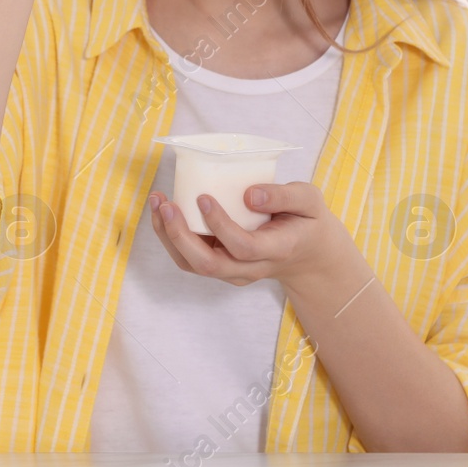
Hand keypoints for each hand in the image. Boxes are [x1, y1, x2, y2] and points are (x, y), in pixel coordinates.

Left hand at [147, 182, 356, 290]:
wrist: (308, 255)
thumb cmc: (307, 222)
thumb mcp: (310, 201)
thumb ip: (285, 196)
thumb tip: (249, 194)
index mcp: (276, 250)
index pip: (243, 247)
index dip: (220, 226)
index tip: (203, 197)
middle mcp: (251, 268)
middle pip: (209, 264)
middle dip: (180, 236)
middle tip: (166, 203)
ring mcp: (234, 272)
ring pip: (193, 265)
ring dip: (168, 237)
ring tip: (157, 203)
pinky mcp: (221, 267)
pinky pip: (190, 260)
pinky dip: (171, 238)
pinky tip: (163, 212)